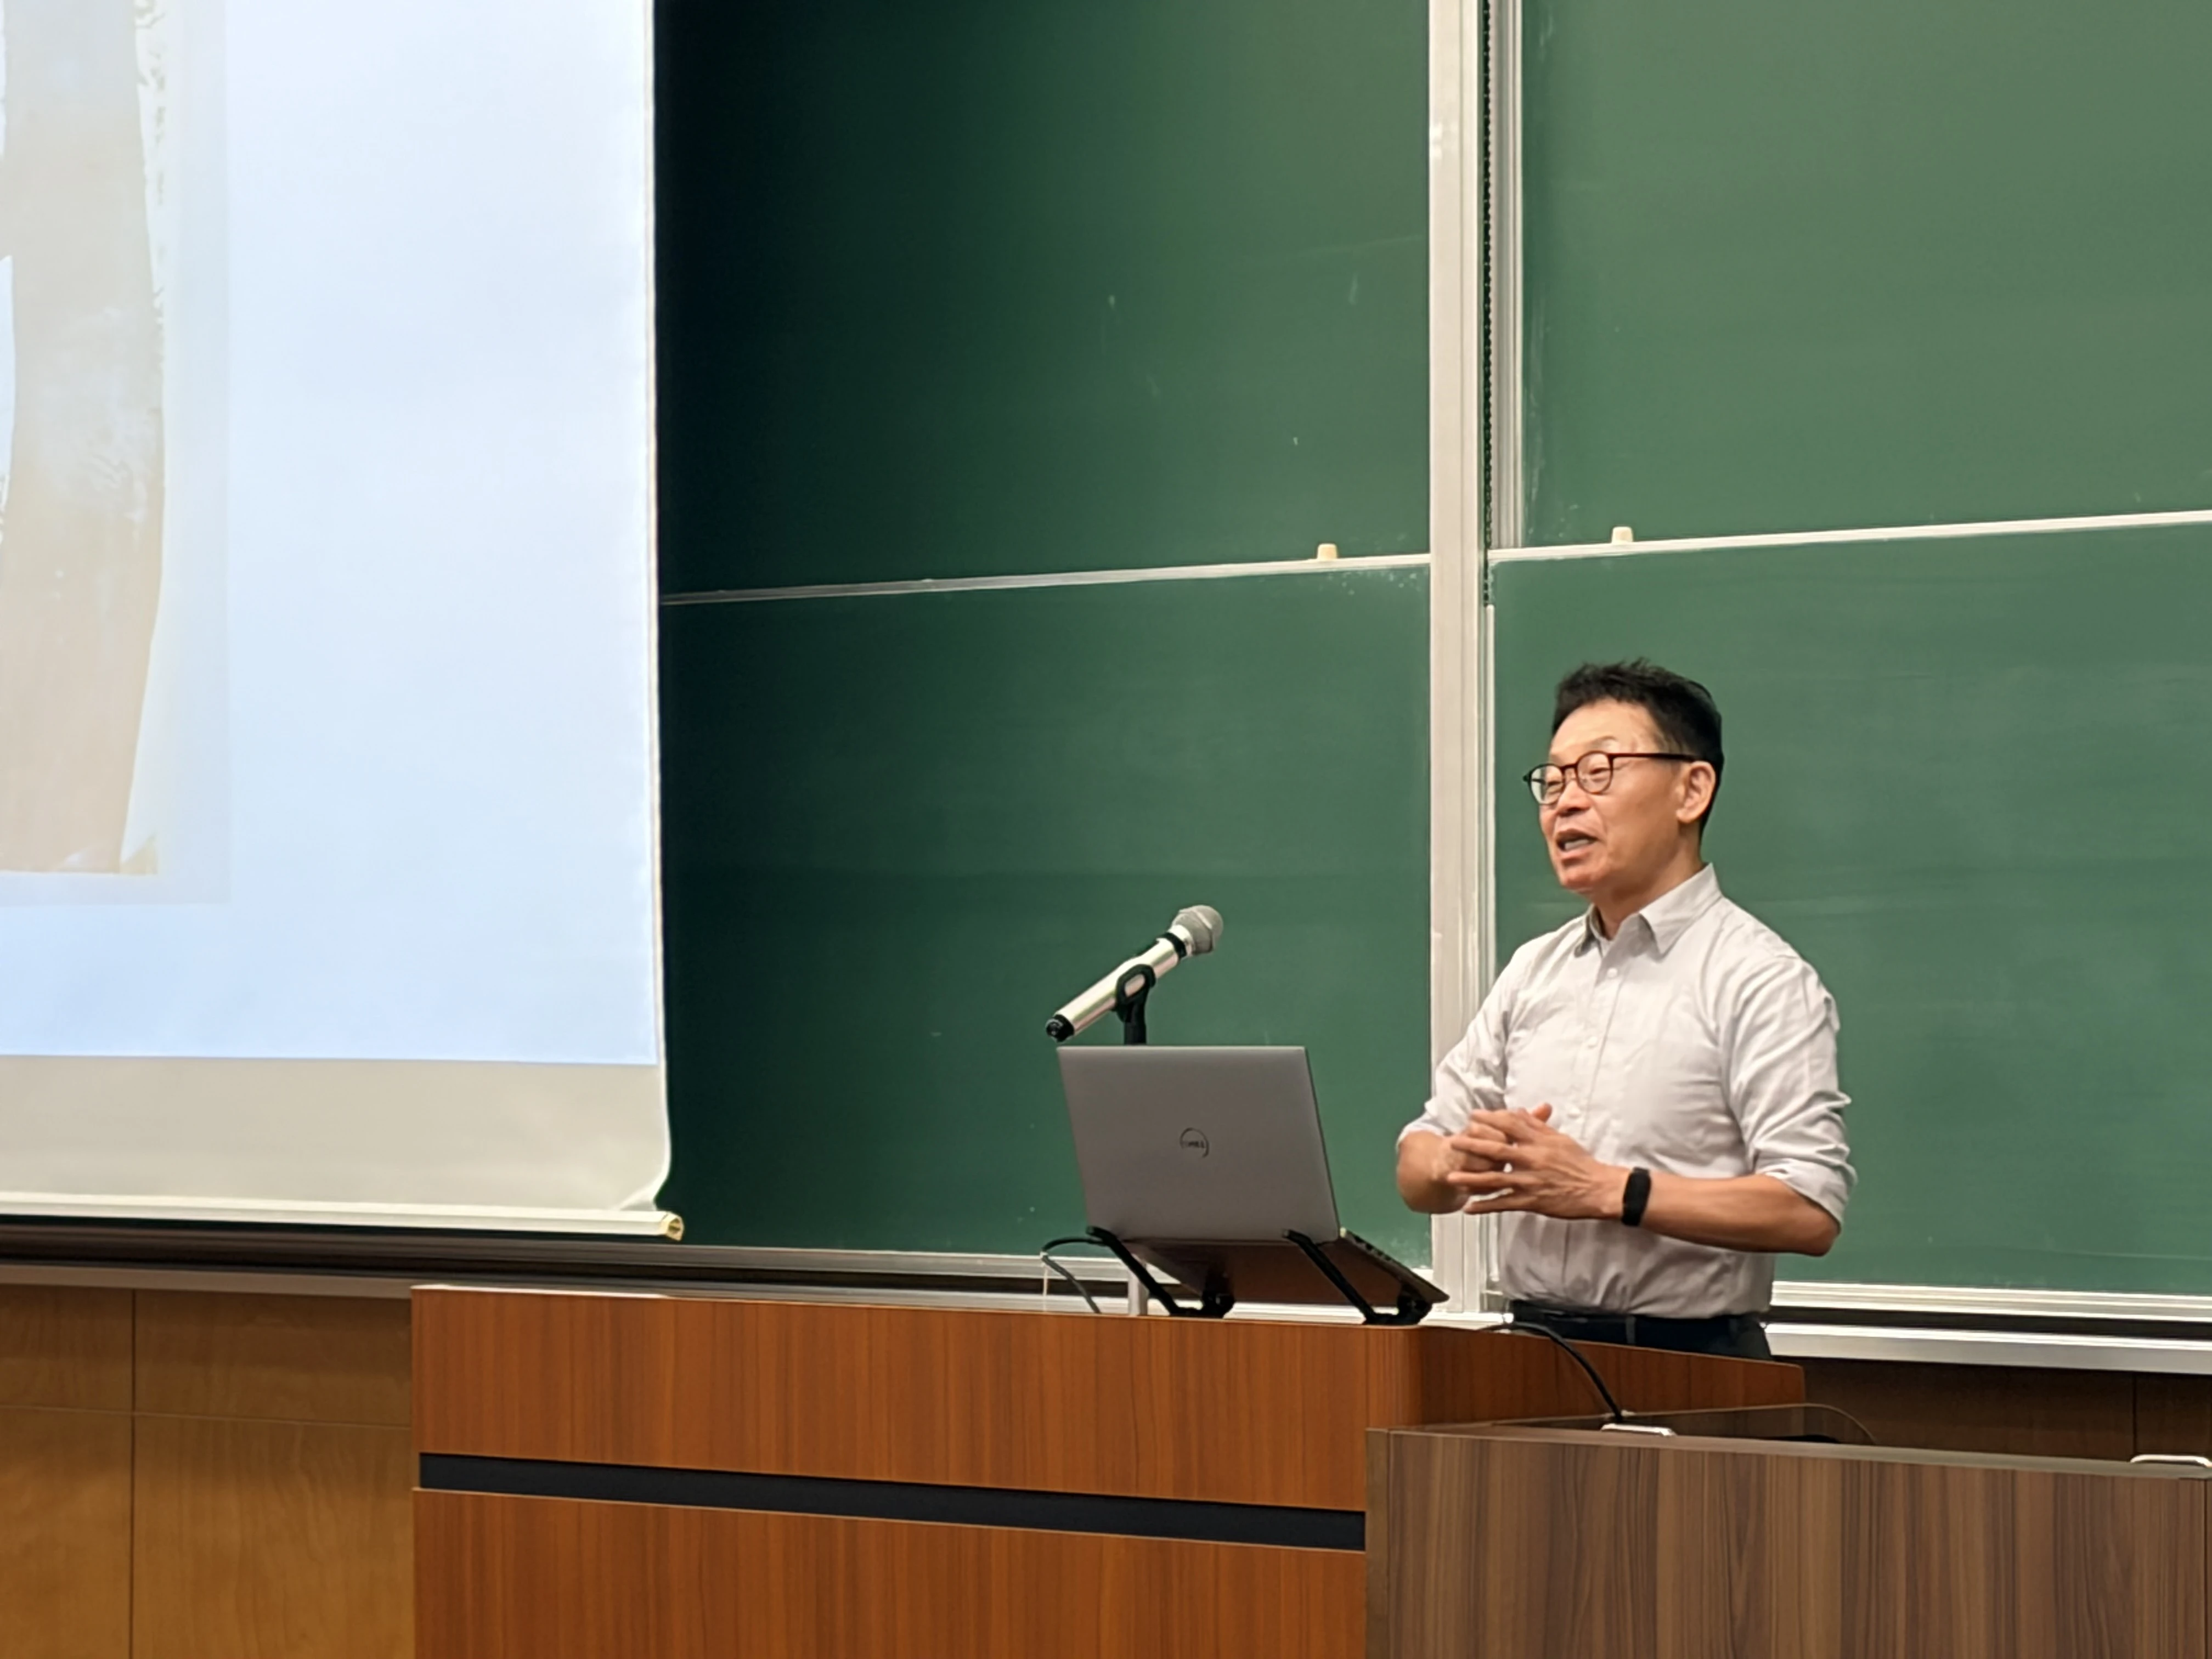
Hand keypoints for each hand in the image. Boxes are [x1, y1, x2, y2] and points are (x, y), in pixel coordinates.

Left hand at [1444, 1106, 1627, 1221]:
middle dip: (1472, 1146)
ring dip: (1471, 1179)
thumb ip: (1537, 1127)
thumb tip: (1517, 1112)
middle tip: (1452, 1142)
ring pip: (1495, 1180)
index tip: (1473, 1116)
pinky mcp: (1532, 1202)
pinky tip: (1468, 1208)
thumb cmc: (1580, 1163)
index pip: (1510, 1127)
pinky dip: (1485, 1206)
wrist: (1597, 1189)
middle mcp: (1531, 1160)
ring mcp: (1530, 1182)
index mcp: (1539, 1143)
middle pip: (1496, 1151)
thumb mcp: (1560, 1139)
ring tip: (1450, 1177)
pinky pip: (1504, 1204)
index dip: (1490, 1120)